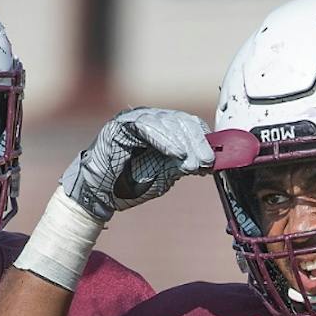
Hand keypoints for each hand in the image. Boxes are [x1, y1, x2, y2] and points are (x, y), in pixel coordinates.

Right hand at [60, 108, 213, 220]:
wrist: (102, 195)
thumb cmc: (133, 184)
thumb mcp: (167, 173)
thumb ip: (186, 163)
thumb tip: (211, 160)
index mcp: (163, 129)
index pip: (190, 125)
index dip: (204, 140)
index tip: (213, 160)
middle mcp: (150, 120)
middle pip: (181, 121)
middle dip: (197, 143)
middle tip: (206, 162)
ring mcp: (134, 119)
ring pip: (166, 122)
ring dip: (184, 143)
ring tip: (193, 163)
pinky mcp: (119, 126)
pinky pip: (145, 126)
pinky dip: (164, 140)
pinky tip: (176, 153)